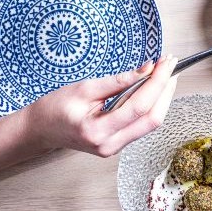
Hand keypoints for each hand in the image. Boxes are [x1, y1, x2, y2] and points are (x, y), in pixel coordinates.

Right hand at [22, 55, 178, 156]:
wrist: (40, 129)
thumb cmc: (56, 107)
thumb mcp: (84, 88)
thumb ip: (117, 81)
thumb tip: (146, 69)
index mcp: (98, 131)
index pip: (138, 106)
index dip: (156, 83)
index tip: (164, 62)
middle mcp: (110, 144)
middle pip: (152, 119)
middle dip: (165, 89)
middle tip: (171, 65)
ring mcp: (115, 147)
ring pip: (151, 123)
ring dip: (162, 96)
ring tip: (166, 73)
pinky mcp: (118, 143)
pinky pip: (143, 124)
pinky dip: (152, 104)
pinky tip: (155, 88)